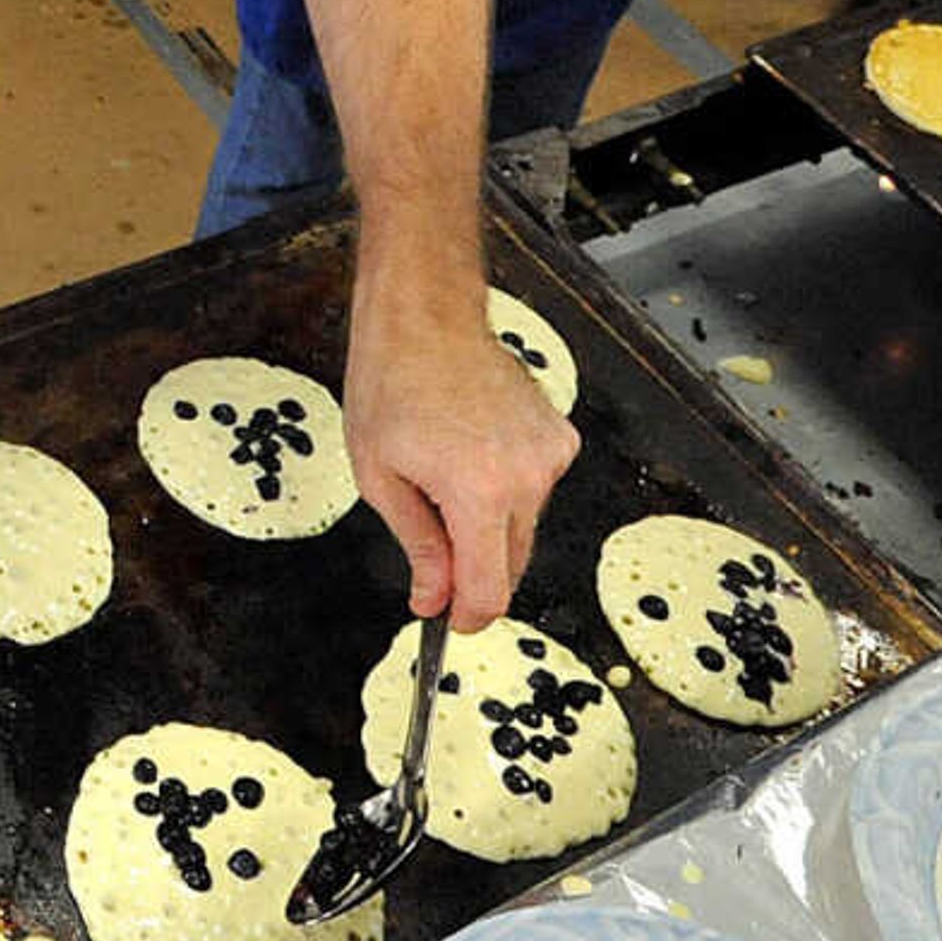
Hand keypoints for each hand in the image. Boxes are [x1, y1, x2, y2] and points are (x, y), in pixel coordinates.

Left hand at [344, 325, 579, 629]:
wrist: (426, 319)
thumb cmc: (391, 384)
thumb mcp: (381, 478)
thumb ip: (418, 547)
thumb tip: (434, 599)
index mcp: (478, 491)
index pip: (490, 589)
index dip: (468, 616)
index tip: (450, 620)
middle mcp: (526, 476)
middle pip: (512, 564)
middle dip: (473, 571)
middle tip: (433, 548)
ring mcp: (550, 454)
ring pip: (524, 526)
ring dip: (489, 524)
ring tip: (446, 474)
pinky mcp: (560, 436)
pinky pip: (536, 488)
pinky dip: (508, 488)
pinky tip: (474, 452)